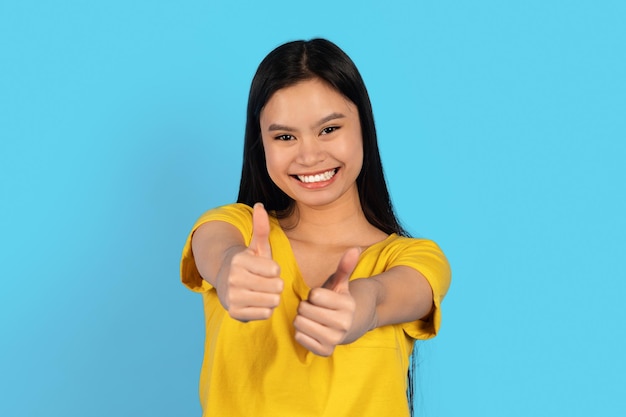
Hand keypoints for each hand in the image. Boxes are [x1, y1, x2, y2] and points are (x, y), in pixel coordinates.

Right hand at [216, 203, 282, 321]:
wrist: (227, 282)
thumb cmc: (249, 263)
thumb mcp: (256, 246)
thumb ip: (260, 227)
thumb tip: (259, 205)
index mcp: (239, 260)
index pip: (275, 270)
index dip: (275, 270)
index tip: (266, 269)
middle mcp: (233, 278)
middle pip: (276, 287)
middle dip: (275, 285)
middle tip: (265, 282)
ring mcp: (232, 297)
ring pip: (272, 301)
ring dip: (271, 297)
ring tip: (261, 292)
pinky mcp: (234, 312)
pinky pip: (265, 314)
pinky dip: (265, 309)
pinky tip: (256, 302)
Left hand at [293, 247, 359, 355]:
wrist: (352, 325)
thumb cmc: (339, 300)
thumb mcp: (341, 283)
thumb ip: (345, 266)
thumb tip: (354, 248)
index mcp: (346, 305)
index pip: (314, 296)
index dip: (313, 294)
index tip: (320, 297)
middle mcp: (343, 324)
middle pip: (304, 310)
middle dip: (305, 307)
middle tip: (314, 309)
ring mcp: (335, 339)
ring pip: (300, 324)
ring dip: (302, 319)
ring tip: (312, 318)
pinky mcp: (325, 351)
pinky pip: (300, 338)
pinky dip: (301, 333)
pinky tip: (311, 329)